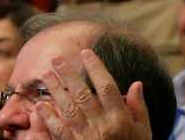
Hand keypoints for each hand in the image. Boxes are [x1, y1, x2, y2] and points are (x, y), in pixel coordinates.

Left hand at [30, 49, 149, 139]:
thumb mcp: (143, 132)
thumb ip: (139, 108)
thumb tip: (137, 83)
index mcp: (120, 119)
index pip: (107, 87)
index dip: (96, 68)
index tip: (86, 53)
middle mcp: (103, 125)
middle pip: (83, 94)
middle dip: (68, 75)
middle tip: (57, 59)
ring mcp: (86, 136)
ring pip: (68, 108)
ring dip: (56, 90)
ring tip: (45, 75)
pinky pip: (59, 130)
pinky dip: (49, 118)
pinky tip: (41, 105)